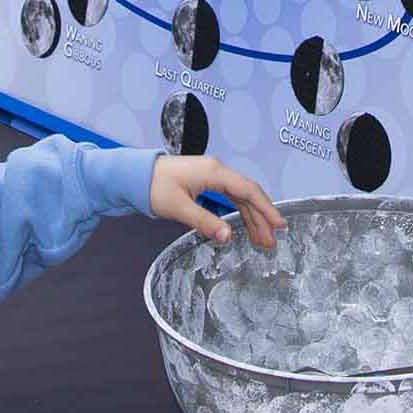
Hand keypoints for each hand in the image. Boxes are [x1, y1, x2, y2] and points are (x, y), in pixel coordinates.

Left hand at [150, 156, 285, 250]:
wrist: (132, 174)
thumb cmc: (152, 186)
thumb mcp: (178, 207)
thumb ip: (204, 222)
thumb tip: (228, 237)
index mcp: (214, 172)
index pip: (248, 191)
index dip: (266, 209)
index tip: (279, 225)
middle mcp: (217, 171)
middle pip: (248, 195)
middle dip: (261, 218)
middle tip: (271, 241)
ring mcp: (212, 175)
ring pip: (240, 197)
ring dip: (252, 217)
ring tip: (261, 239)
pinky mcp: (205, 181)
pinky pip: (230, 196)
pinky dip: (239, 212)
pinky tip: (244, 226)